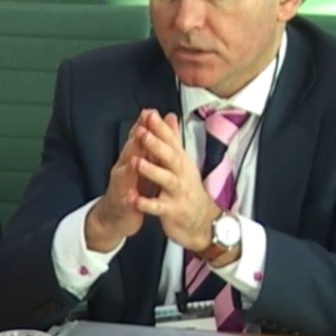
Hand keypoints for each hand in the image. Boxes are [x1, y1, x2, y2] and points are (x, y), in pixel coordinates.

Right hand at [84, 112, 157, 251]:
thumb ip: (152, 141)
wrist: (116, 215)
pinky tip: (132, 197)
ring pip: (123, 174)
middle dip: (135, 141)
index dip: (143, 125)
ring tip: (135, 162)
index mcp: (132, 156)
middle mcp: (123, 167)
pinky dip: (128, 198)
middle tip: (142, 130)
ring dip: (128, 168)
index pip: (137, 138)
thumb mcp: (144, 161)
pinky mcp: (121, 204)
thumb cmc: (133, 185)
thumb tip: (164, 118)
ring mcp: (120, 185)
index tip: (151, 112)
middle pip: (129, 152)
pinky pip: (124, 201)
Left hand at [132, 110, 220, 252]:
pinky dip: (146, 203)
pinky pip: (158, 207)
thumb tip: (169, 115)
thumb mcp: (182, 162)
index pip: (171, 140)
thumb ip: (172, 139)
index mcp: (180, 161)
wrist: (201, 221)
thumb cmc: (187, 188)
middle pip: (170, 156)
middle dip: (156, 144)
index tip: (150, 114)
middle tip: (142, 132)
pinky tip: (134, 199)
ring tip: (135, 162)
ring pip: (166, 179)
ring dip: (151, 170)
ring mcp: (177, 192)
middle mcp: (181, 174)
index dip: (161, 128)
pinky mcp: (172, 211)